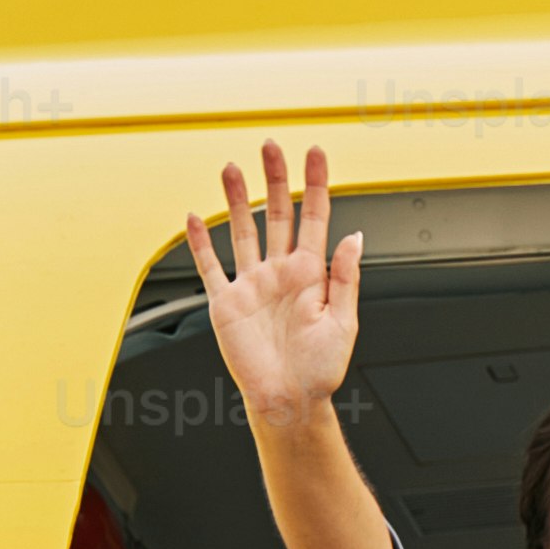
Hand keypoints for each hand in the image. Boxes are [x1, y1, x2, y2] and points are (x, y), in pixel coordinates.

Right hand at [183, 139, 360, 430]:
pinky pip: (211, 267)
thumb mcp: (344, 323)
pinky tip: (196, 217)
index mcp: (312, 275)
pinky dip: (201, 243)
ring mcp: (252, 285)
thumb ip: (346, 277)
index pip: (314, 218)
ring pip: (243, 231)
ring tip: (232, 169)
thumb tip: (354, 237)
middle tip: (271, 146)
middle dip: (275, 179)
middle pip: (278, 215)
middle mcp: (281, 274)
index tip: (315, 153)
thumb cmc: (320, 371)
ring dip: (238, 200)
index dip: (315, 185)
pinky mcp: (227, 304)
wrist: (289, 402)